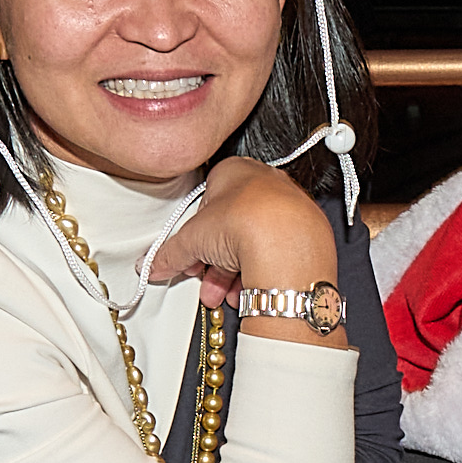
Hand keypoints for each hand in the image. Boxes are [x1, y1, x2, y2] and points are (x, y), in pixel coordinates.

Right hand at [139, 155, 338, 295]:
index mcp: (236, 170)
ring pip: (254, 244)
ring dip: (234, 273)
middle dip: (215, 260)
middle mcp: (266, 184)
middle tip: (205, 277)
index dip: (195, 234)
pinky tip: (248, 291)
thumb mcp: (193, 239)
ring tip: (225, 293)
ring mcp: (289, 209)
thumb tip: (155, 262)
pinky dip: (261, 273)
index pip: (206, 203)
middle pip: (230, 227)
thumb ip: (170, 253)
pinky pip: (276, 254)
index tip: (190, 254)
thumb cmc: (248, 223)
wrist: (289, 245)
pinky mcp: (306, 235)